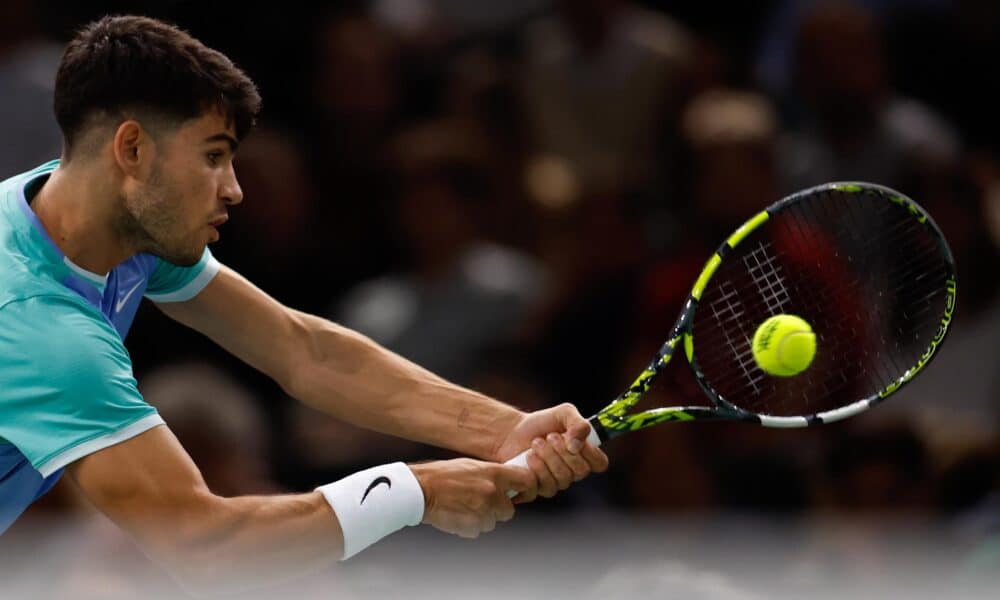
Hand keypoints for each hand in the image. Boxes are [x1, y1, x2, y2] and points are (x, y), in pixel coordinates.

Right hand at [409, 458, 534, 537]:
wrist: (420, 490)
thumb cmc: (441, 476)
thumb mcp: (471, 466)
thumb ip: (491, 475)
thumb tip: (504, 483)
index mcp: (493, 473)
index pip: (526, 481)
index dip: (525, 489)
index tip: (521, 493)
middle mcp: (492, 492)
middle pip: (509, 510)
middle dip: (498, 510)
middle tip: (481, 503)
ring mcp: (483, 510)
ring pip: (492, 522)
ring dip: (481, 519)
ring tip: (464, 507)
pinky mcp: (472, 526)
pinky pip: (477, 530)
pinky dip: (469, 526)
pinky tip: (458, 514)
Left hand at [493, 403, 608, 501]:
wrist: (512, 431)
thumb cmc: (541, 423)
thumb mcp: (563, 413)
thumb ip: (579, 423)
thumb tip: (578, 444)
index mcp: (584, 455)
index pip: (600, 464)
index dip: (590, 453)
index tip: (575, 440)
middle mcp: (572, 472)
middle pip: (581, 471)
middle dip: (563, 451)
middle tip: (549, 436)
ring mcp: (556, 482)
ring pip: (563, 480)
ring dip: (548, 457)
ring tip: (535, 443)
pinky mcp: (538, 489)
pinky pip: (545, 487)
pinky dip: (536, 468)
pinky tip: (528, 456)